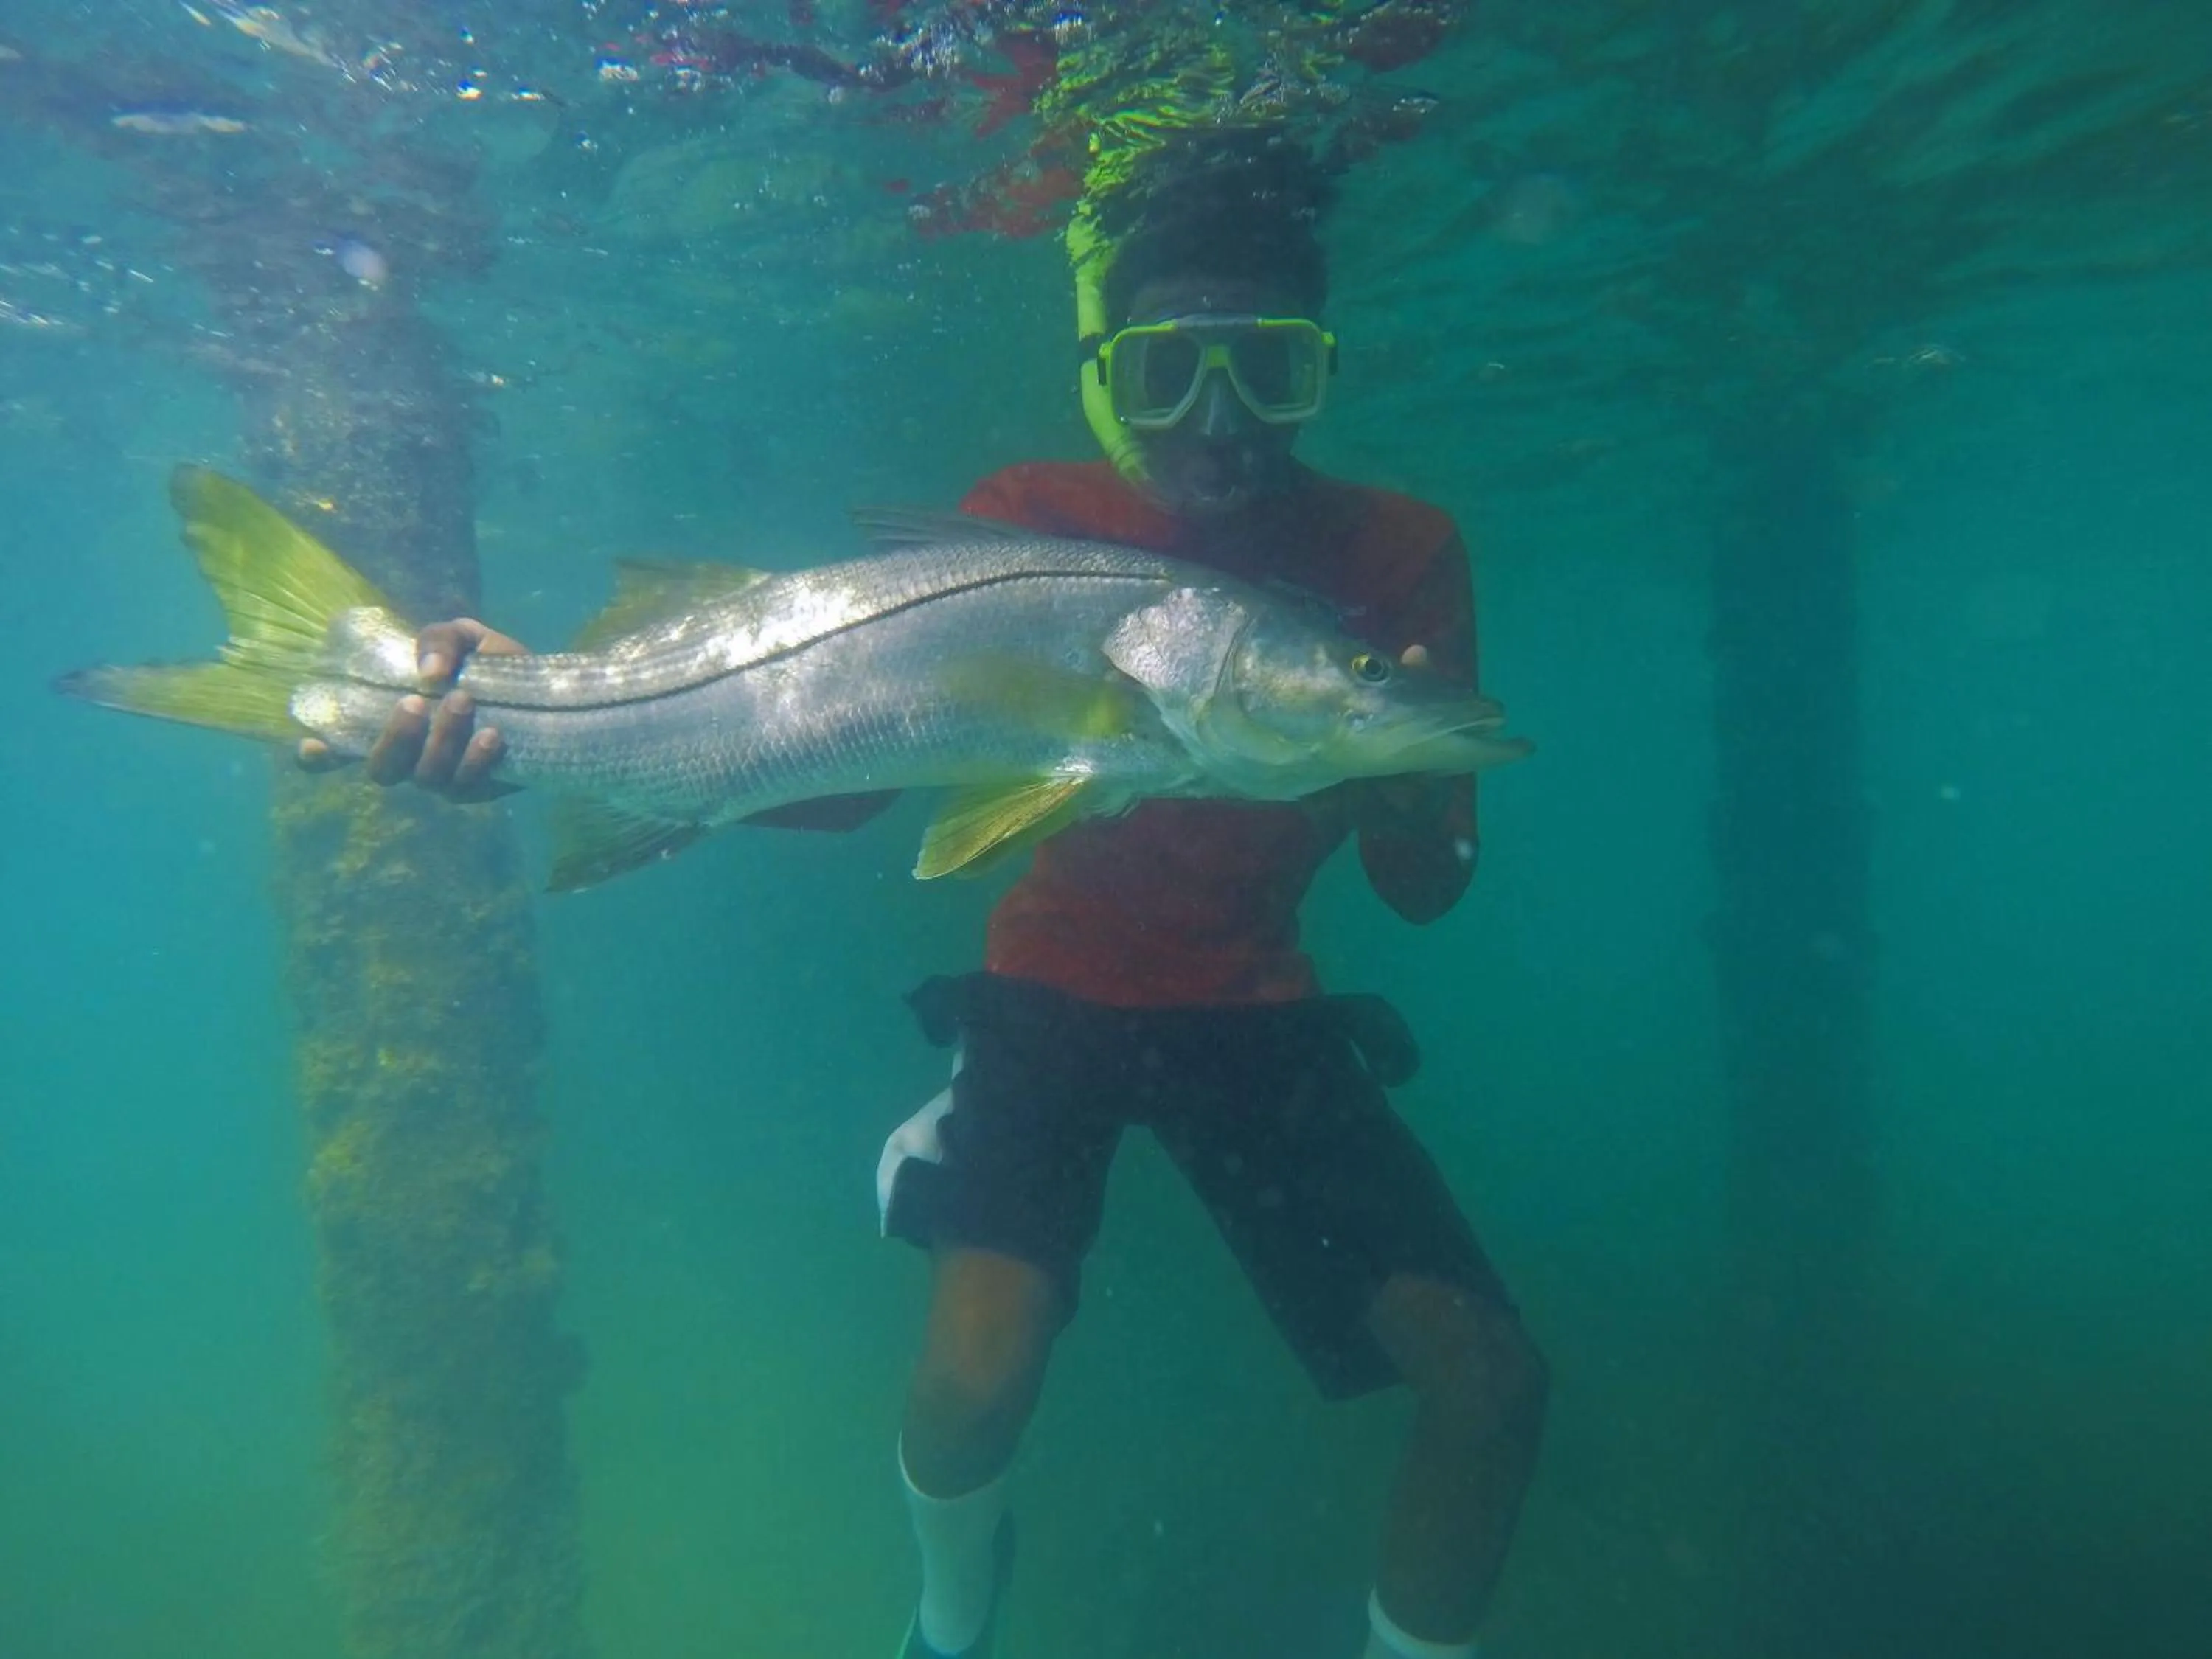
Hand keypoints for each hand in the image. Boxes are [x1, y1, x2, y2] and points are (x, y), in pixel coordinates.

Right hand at [296, 618, 526, 799]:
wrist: (550, 693)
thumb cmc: (491, 666)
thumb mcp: (464, 637)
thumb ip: (438, 640)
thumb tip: (428, 673)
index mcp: (394, 721)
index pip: (341, 750)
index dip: (319, 757)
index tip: (313, 746)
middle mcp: (412, 755)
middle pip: (381, 770)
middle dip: (394, 739)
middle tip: (415, 703)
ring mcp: (444, 777)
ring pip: (426, 776)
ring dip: (441, 740)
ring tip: (464, 702)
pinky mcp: (480, 790)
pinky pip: (468, 787)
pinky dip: (476, 760)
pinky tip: (492, 736)